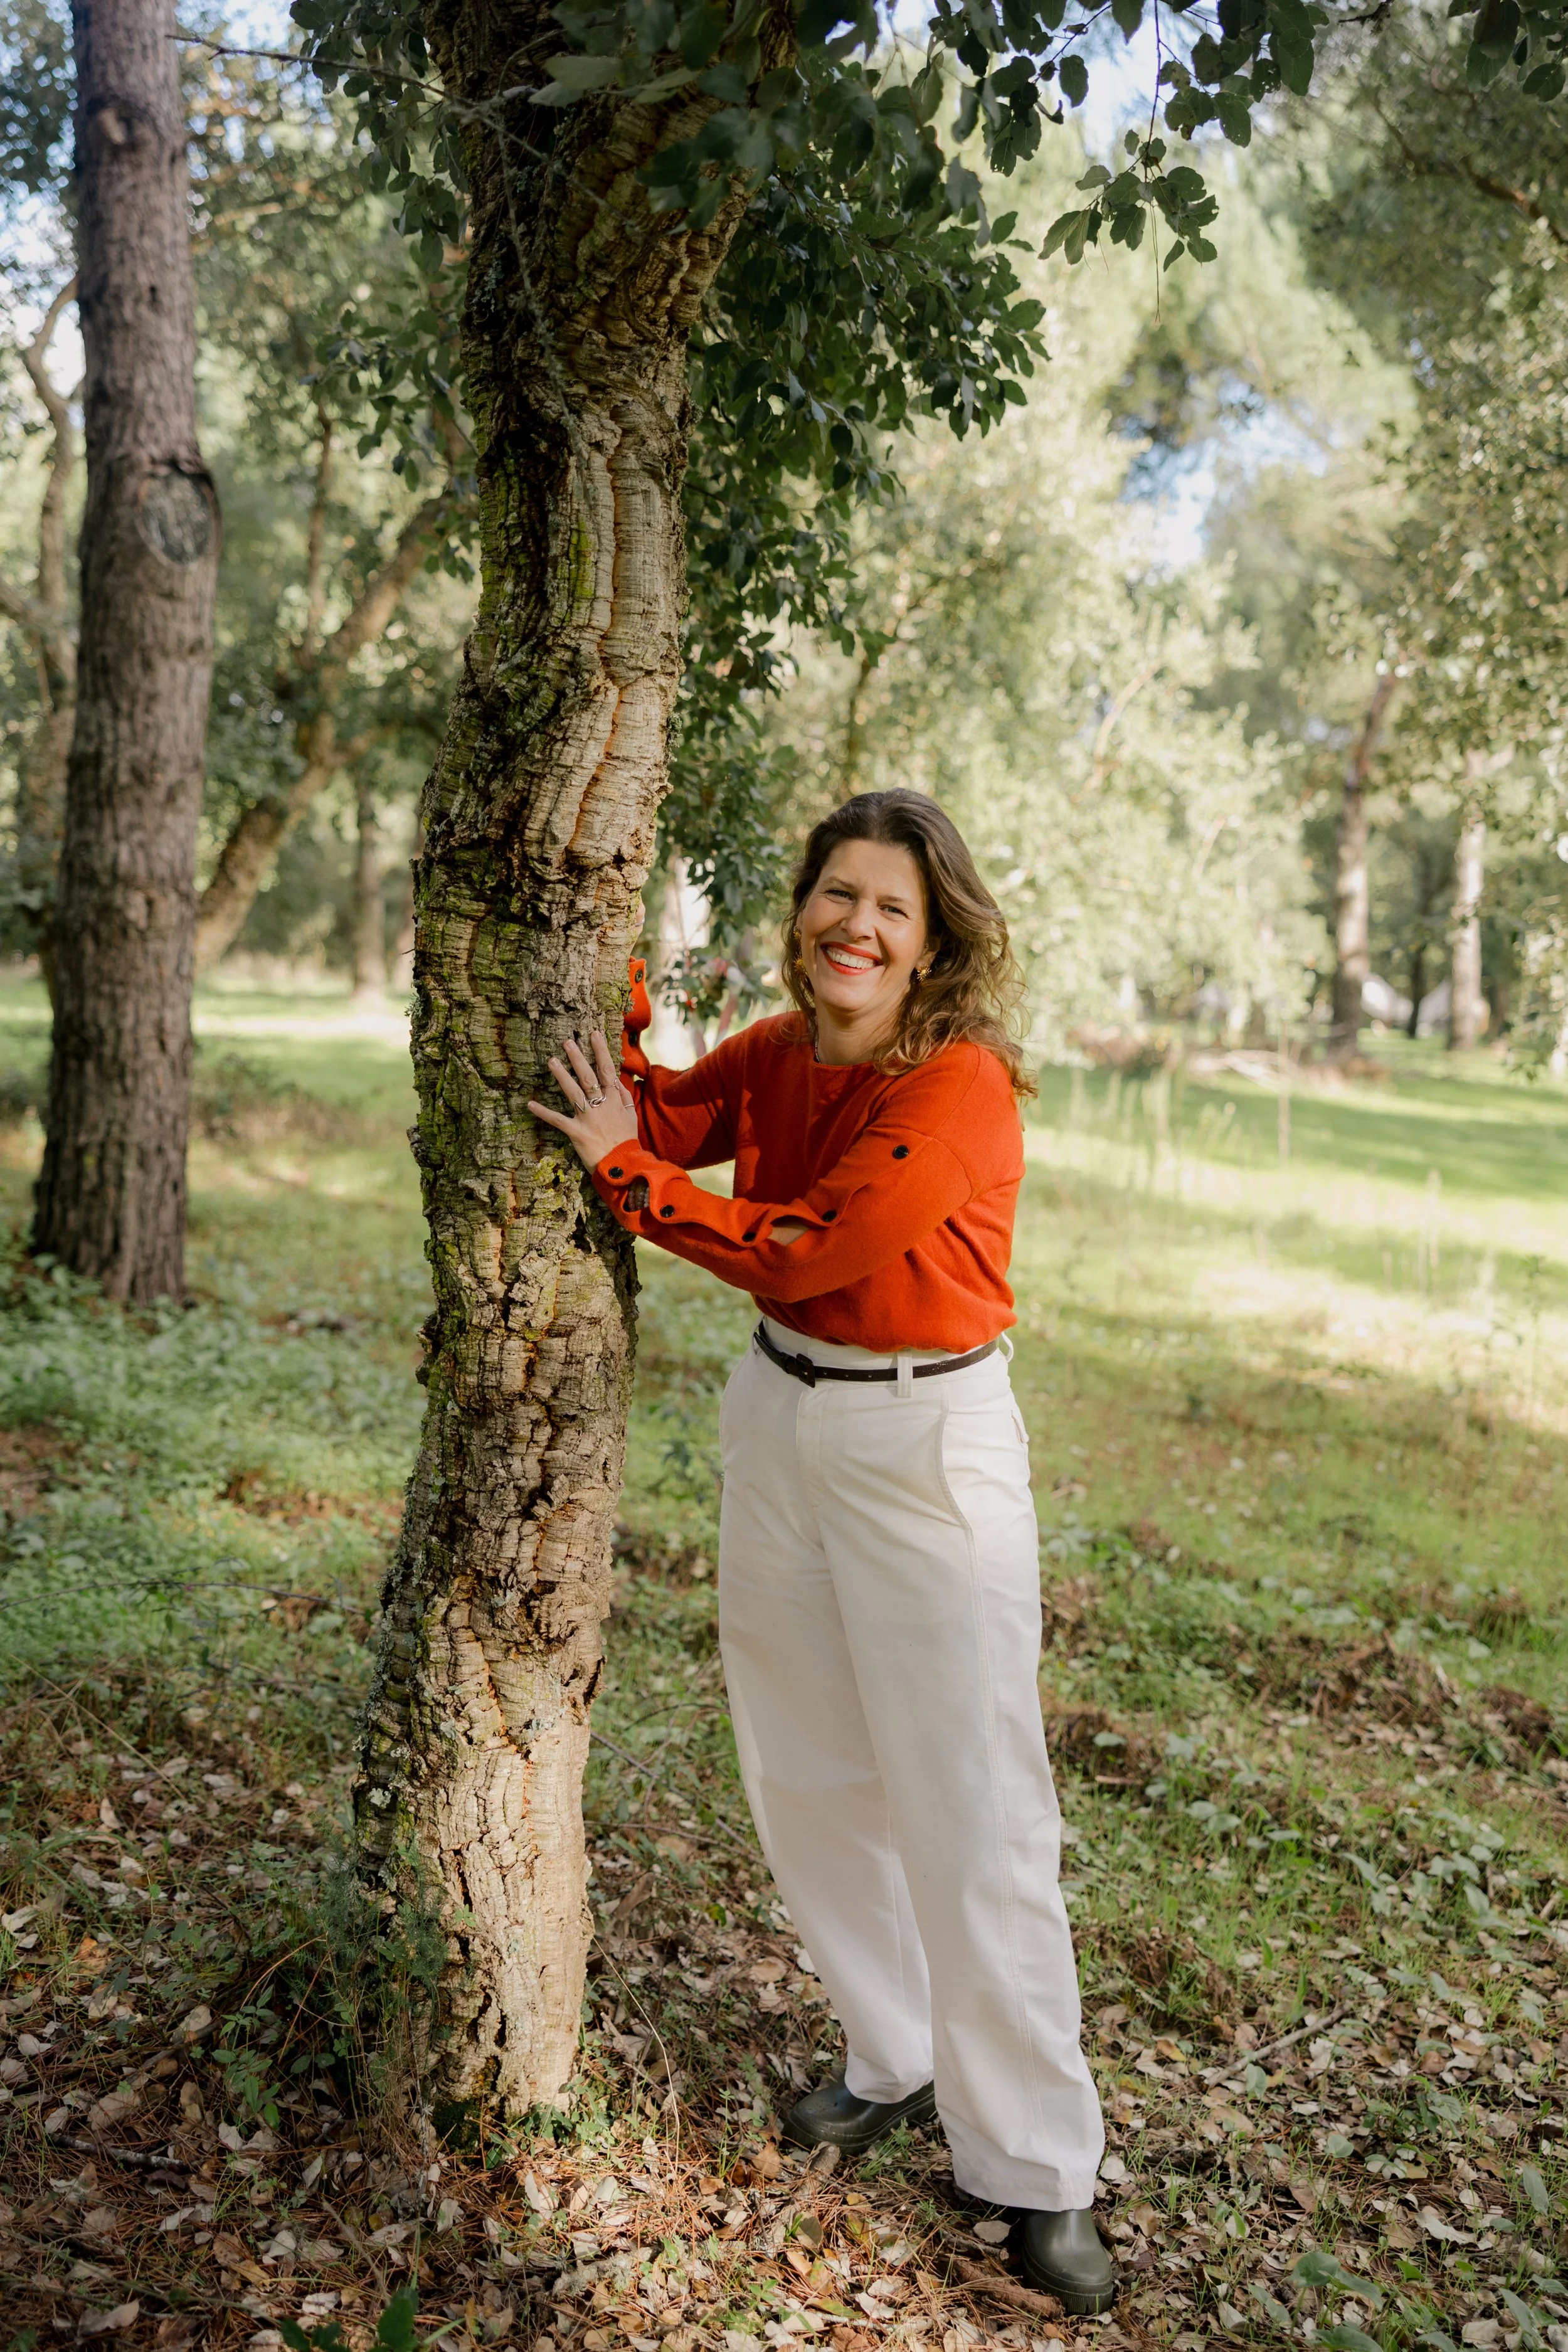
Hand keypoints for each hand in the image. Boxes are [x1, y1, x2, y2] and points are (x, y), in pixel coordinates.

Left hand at [528, 1031, 639, 1168]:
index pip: (607, 1070)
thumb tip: (617, 1081)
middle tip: (567, 1041)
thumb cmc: (626, 1140)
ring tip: (551, 1061)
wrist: (623, 1164)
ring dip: (562, 1076)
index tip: (594, 1035)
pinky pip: (558, 1120)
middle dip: (578, 1058)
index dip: (600, 1051)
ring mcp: (588, 1118)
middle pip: (588, 1077)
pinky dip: (544, 1112)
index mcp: (614, 1100)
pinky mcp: (577, 1132)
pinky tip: (530, 1104)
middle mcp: (601, 1105)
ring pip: (573, 1093)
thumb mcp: (630, 1116)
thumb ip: (623, 1097)